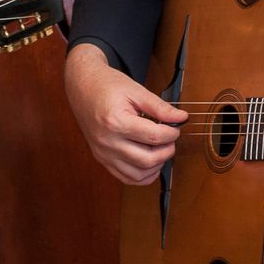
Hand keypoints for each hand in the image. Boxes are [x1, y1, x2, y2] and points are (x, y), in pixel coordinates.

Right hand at [63, 43, 186, 184]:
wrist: (82, 86)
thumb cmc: (106, 85)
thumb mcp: (135, 90)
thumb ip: (159, 107)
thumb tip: (181, 118)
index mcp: (115, 121)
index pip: (153, 137)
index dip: (171, 133)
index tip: (176, 126)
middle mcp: (107, 141)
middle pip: (147, 159)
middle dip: (167, 150)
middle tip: (170, 138)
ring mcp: (103, 153)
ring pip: (138, 174)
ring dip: (156, 166)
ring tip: (160, 149)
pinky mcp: (102, 159)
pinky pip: (126, 178)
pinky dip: (142, 175)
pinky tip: (150, 163)